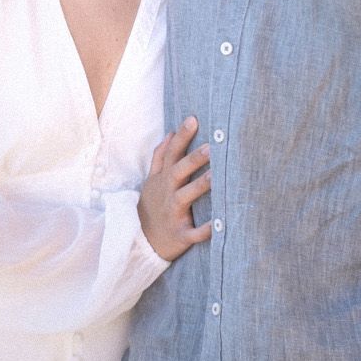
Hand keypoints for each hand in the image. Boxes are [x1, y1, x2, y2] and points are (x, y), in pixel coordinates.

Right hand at [139, 116, 212, 262]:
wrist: (142, 241)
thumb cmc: (154, 206)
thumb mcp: (152, 180)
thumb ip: (161, 157)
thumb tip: (170, 133)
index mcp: (163, 179)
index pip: (171, 153)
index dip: (181, 136)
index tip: (193, 119)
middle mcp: (167, 193)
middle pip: (178, 172)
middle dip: (194, 159)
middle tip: (212, 146)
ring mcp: (172, 214)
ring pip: (184, 198)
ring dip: (199, 187)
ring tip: (216, 175)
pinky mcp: (179, 235)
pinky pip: (192, 233)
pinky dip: (204, 231)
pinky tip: (218, 225)